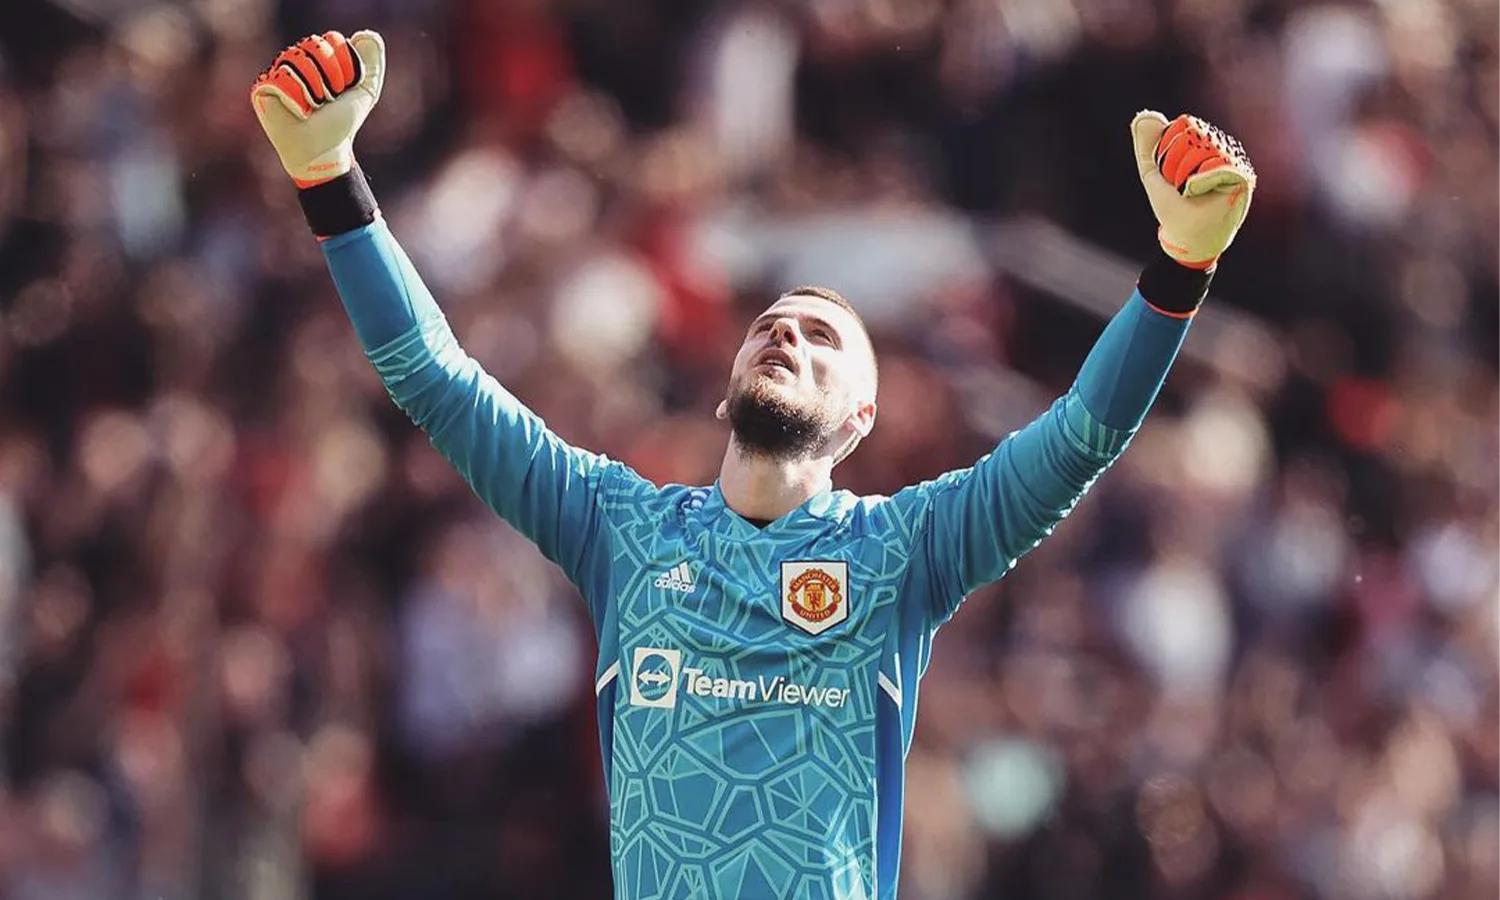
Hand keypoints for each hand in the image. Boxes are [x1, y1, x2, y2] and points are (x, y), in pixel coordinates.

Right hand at [250, 30, 385, 186]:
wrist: (322, 150)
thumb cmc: (340, 122)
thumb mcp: (365, 92)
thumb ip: (372, 64)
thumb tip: (367, 35)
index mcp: (319, 56)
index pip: (334, 40)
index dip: (345, 67)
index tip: (344, 90)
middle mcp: (298, 58)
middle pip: (316, 46)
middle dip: (331, 78)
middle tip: (328, 99)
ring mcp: (278, 70)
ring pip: (299, 60)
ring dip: (316, 90)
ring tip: (314, 106)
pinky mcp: (263, 86)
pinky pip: (283, 78)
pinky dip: (298, 99)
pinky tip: (299, 112)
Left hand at [1132, 111, 1255, 269]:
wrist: (1185, 234)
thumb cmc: (1173, 206)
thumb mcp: (1153, 172)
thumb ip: (1147, 145)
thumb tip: (1144, 115)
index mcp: (1203, 142)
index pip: (1182, 126)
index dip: (1168, 151)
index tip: (1169, 175)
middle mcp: (1221, 147)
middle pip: (1192, 135)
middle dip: (1175, 164)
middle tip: (1180, 185)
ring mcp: (1233, 159)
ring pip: (1203, 149)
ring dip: (1186, 175)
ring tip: (1190, 191)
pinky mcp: (1242, 174)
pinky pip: (1216, 165)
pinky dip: (1199, 181)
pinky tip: (1198, 192)